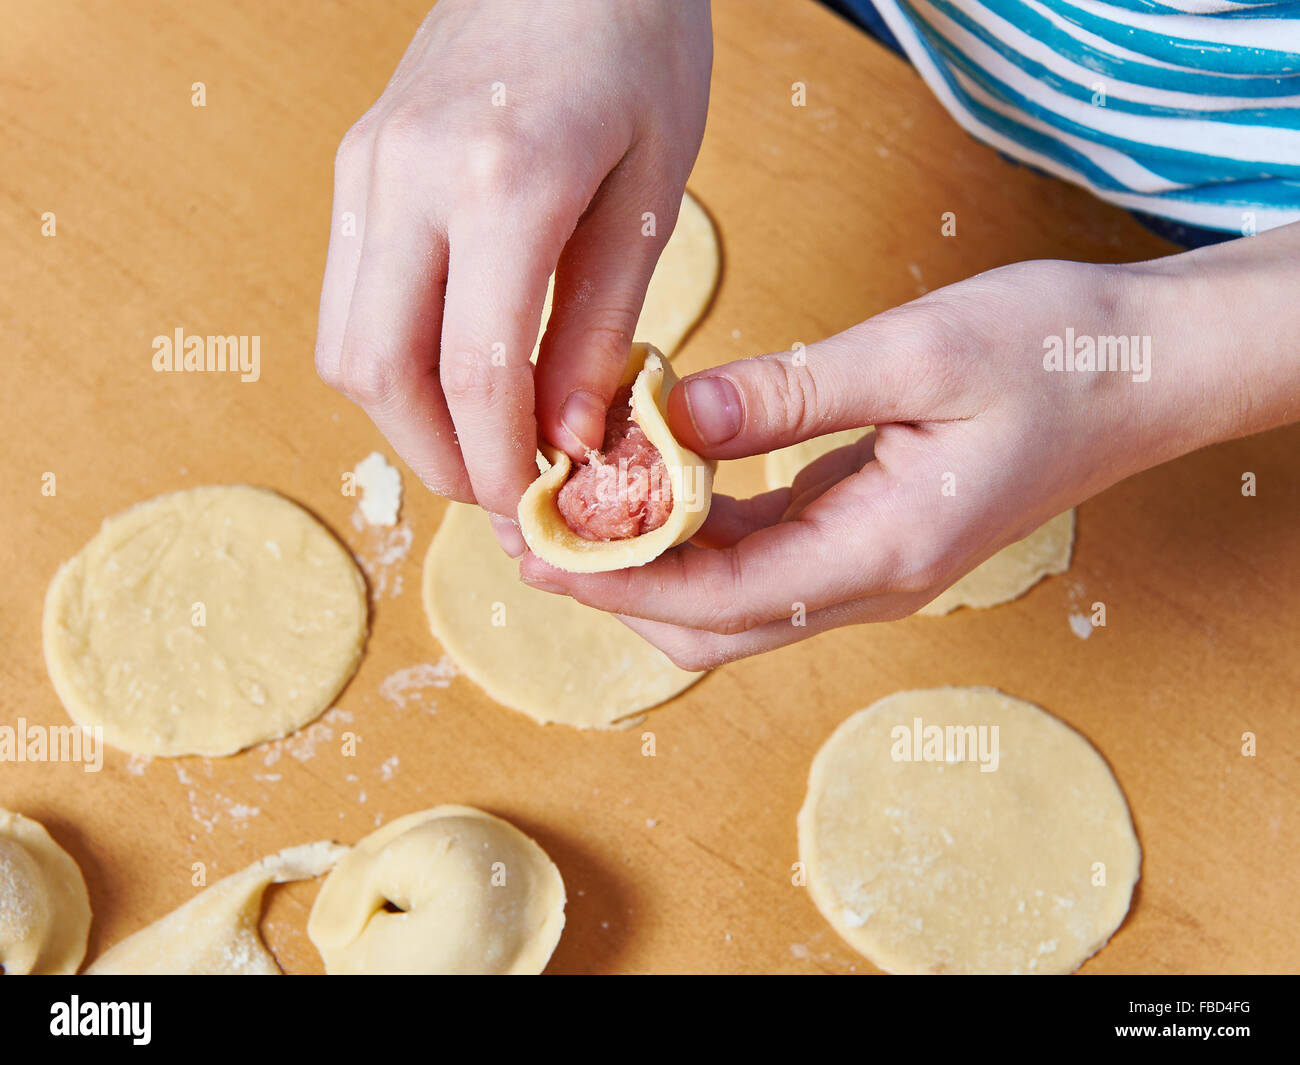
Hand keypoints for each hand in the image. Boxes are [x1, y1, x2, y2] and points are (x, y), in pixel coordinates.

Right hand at [314, 0, 711, 551]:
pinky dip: (394, 358)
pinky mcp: (355, 163)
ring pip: (346, 344)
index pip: (472, 373)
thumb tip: (568, 438)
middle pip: (379, 372)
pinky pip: (349, 295)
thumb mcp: (650, 197)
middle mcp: (406, 176)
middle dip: (438, 456)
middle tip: (502, 488)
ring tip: (482, 441)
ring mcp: (366, 166)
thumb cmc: (639, 52)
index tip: (536, 505)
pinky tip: (454, 372)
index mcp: (500, 183)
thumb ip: (602, 326)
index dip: (500, 463)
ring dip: (405, 416)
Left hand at [519, 241, 1299, 668]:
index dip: (617, 578)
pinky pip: (761, 560)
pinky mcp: (866, 537)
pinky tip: (655, 484)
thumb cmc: (1052, 354)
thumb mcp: (919, 355)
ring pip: (730, 603)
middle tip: (530, 530)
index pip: (719, 597)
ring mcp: (869, 567)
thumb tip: (671, 416)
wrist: (1139, 372)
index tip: (535, 540)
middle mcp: (870, 581)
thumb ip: (791, 394)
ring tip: (571, 509)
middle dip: (614, 589)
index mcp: (885, 551)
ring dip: (648, 566)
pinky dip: (696, 534)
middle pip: (711, 627)